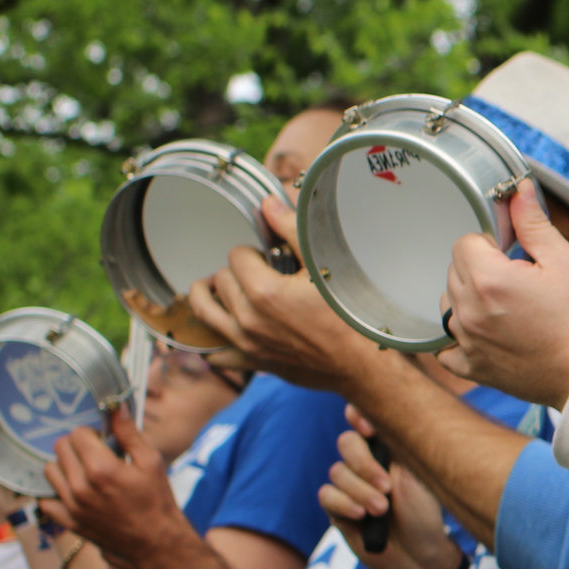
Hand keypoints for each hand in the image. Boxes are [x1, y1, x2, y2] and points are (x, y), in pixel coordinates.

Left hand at [40, 407, 192, 568]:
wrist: (155, 542)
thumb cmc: (156, 499)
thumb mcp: (151, 462)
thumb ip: (129, 433)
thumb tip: (115, 407)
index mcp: (102, 468)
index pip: (77, 434)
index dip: (91, 432)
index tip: (102, 440)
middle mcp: (81, 486)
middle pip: (60, 448)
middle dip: (76, 445)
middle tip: (94, 453)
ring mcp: (71, 505)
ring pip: (49, 471)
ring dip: (64, 466)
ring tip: (84, 471)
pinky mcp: (68, 521)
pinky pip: (45, 499)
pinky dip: (55, 492)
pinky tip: (73, 490)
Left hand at [190, 195, 390, 393]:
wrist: (363, 363)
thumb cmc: (350, 316)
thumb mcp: (326, 265)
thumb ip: (292, 230)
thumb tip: (268, 205)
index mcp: (264, 292)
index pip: (237, 256)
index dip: (253, 251)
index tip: (268, 257)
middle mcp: (248, 319)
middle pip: (221, 280)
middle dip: (236, 271)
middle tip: (259, 272)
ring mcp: (247, 343)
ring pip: (204, 311)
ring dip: (209, 295)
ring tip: (219, 288)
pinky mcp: (253, 362)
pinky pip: (215, 354)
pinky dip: (211, 340)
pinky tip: (223, 328)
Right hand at [319, 425, 464, 568]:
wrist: (419, 556)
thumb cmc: (424, 513)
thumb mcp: (417, 476)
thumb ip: (396, 447)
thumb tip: (376, 419)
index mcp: (387, 448)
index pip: (364, 419)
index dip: (360, 417)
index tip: (368, 428)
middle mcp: (365, 462)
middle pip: (347, 443)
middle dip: (365, 464)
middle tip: (387, 487)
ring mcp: (349, 485)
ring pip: (337, 472)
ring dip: (361, 491)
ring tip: (382, 510)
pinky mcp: (337, 509)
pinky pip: (326, 496)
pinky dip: (344, 504)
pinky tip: (362, 516)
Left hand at [437, 181, 568, 407]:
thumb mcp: (564, 261)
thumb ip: (533, 224)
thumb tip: (518, 190)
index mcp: (489, 279)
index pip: (465, 242)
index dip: (490, 243)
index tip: (513, 255)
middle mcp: (469, 310)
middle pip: (454, 270)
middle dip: (479, 268)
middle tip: (516, 280)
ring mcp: (467, 342)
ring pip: (448, 304)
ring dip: (468, 299)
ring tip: (504, 306)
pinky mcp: (471, 367)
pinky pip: (445, 348)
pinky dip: (458, 339)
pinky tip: (483, 333)